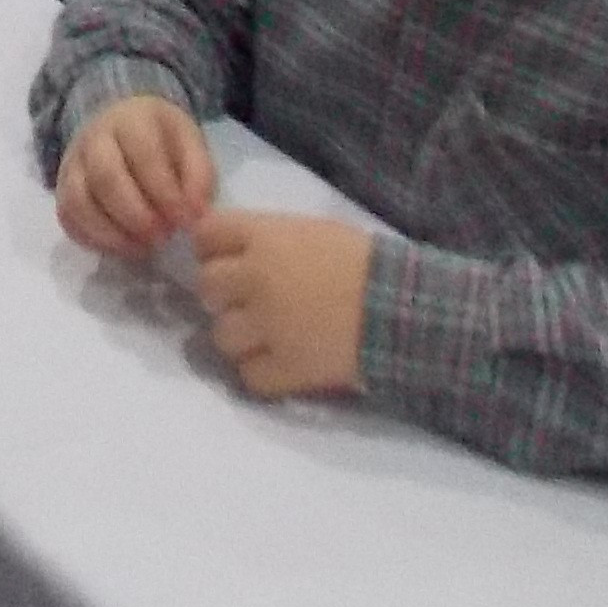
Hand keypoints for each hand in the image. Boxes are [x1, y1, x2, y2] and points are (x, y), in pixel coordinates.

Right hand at [54, 96, 216, 260]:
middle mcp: (95, 137)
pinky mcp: (62, 189)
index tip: (184, 220)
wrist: (123, 128)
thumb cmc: (162, 141)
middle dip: (136, 215)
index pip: (143, 152)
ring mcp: (73, 163)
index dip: (163, 190)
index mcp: (132, 119)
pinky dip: (94, 239)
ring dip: (112, 232)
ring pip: (79, 200)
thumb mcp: (190, 144)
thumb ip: (199, 176)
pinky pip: (68, 217)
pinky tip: (123, 248)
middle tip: (162, 238)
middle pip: (105, 177)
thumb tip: (196, 214)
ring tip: (143, 248)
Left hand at [190, 211, 377, 399]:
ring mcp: (267, 326)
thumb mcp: (312, 231)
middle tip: (245, 300)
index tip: (225, 258)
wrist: (400, 305)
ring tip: (263, 335)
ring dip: (238, 336)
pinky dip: (261, 372)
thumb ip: (269, 238)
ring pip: (221, 335)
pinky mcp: (285, 367)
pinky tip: (279, 362)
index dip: (212, 248)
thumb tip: (238, 252)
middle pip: (206, 286)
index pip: (206, 235)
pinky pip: (249, 376)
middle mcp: (255, 279)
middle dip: (222, 294)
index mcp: (264, 237)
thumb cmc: (364, 260)